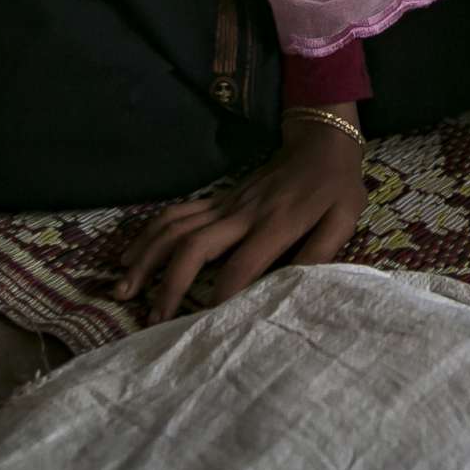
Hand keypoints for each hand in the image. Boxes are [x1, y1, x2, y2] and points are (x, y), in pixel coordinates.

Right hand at [115, 113, 367, 318]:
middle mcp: (242, 214)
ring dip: (147, 258)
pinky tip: (131, 256)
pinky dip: (149, 234)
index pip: (241, 267)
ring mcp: (225, 204)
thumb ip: (323, 252)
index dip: (222, 298)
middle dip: (170, 284)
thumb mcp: (344, 219)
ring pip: (175, 228)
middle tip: (152, 318)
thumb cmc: (335, 187)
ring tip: (125, 289)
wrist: (319, 142)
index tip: (204, 327)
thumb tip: (298, 287)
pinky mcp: (217, 199)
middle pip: (193, 247)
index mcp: (276, 224)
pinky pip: (176, 214)